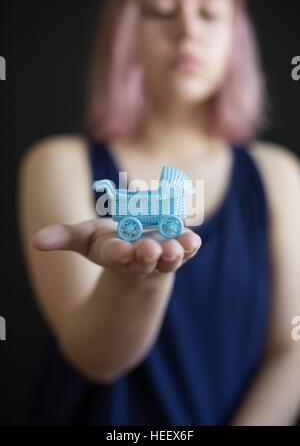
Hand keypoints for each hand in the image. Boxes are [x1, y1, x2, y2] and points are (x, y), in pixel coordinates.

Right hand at [31, 217, 201, 276]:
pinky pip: (187, 250)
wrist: (139, 257)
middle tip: (151, 250)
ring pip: (169, 259)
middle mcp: (139, 258)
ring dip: (174, 254)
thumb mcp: (86, 238)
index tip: (121, 249)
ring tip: (177, 247)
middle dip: (147, 255)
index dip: (117, 252)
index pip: (114, 255)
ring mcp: (161, 257)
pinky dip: (191, 247)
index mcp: (114, 254)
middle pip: (143, 259)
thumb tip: (36, 242)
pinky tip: (194, 241)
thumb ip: (64, 238)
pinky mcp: (179, 250)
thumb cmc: (111, 243)